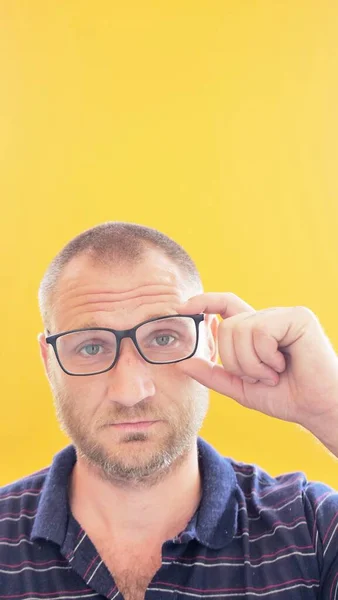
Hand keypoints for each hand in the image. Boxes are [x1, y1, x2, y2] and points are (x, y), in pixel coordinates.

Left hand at [177, 293, 337, 429]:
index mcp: (256, 330)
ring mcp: (284, 315)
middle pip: (228, 326)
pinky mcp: (298, 318)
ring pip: (241, 329)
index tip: (182, 307)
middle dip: (236, 360)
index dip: (204, 301)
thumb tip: (182, 362)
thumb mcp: (241, 387)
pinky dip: (265, 356)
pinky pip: (260, 332)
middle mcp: (269, 318)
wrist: (317, 409)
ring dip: (252, 363)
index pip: (225, 305)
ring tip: (273, 373)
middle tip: (261, 377)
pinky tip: (283, 364)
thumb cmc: (286, 397)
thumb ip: (213, 374)